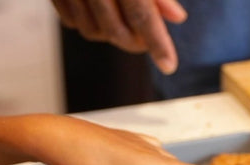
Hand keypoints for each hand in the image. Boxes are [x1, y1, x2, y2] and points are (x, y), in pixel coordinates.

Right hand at [51, 0, 185, 73]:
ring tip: (128, 27)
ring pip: (92, 31)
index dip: (157, 43)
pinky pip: (71, 22)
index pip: (141, 13)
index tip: (169, 65)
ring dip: (113, 36)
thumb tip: (177, 18)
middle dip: (137, 43)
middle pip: (116, 30)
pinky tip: (102, 16)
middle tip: (150, 43)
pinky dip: (90, 26)